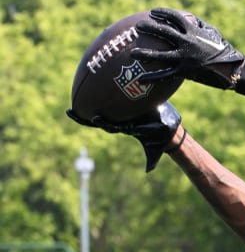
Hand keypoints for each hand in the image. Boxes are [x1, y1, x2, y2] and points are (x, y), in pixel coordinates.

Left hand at [66, 102, 181, 171]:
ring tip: (77, 93)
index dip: (102, 123)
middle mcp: (122, 120)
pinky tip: (104, 81)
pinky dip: (111, 91)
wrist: (166, 131)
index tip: (94, 118)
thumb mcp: (156, 150)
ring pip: (106, 106)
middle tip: (70, 111)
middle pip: (100, 118)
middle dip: (84, 117)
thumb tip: (148, 171)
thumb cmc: (159, 141)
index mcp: (126, 128)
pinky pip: (118, 97)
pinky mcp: (132, 103)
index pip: (111, 126)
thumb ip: (152, 160)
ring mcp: (125, 113)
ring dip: (91, 101)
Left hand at [130, 8, 244, 89]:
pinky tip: (141, 79)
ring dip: (145, 54)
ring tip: (133, 54)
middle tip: (138, 27)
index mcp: (194, 31)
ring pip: (160, 54)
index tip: (153, 12)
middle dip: (149, 27)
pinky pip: (165, 75)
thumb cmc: (224, 51)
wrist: (231, 69)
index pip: (175, 17)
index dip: (163, 13)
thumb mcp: (214, 34)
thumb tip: (191, 20)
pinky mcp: (184, 71)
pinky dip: (152, 77)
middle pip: (164, 32)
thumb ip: (201, 26)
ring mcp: (184, 57)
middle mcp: (187, 42)